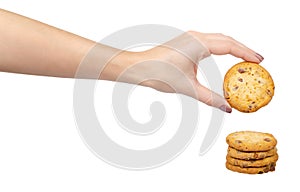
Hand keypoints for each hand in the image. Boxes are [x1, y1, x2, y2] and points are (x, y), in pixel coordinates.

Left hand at [119, 31, 263, 112]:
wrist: (138, 68)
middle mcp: (196, 37)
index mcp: (199, 43)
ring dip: (232, 47)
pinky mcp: (185, 42)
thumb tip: (226, 108)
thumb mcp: (188, 88)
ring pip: (218, 39)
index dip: (246, 53)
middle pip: (227, 40)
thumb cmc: (159, 73)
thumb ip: (210, 98)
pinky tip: (224, 55)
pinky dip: (221, 48)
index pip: (230, 46)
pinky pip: (209, 42)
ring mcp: (190, 38)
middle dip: (243, 49)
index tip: (259, 61)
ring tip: (244, 58)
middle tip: (256, 60)